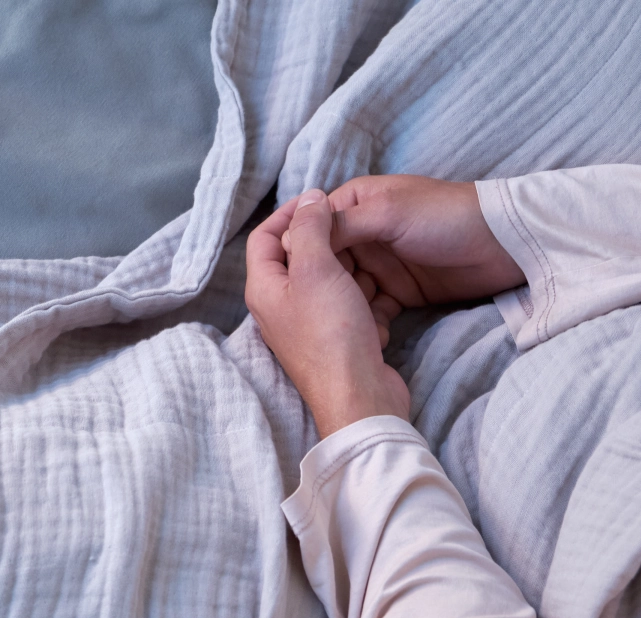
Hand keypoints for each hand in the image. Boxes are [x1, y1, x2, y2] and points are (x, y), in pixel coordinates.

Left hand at [246, 189, 409, 437]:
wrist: (359, 395)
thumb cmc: (332, 332)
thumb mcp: (316, 269)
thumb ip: (309, 229)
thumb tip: (310, 199)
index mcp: (263, 289)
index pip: (263, 237)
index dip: (288, 213)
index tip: (320, 200)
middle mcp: (278, 307)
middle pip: (296, 257)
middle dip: (324, 240)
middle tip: (351, 228)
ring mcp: (305, 325)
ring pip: (326, 280)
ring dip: (349, 269)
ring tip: (370, 262)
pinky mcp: (333, 339)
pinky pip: (346, 305)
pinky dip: (361, 298)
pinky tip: (377, 300)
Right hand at [285, 175, 524, 330]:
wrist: (502, 247)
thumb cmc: (444, 218)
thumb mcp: (386, 214)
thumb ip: (340, 226)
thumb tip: (292, 239)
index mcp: (354, 203)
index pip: (311, 228)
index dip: (299, 252)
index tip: (290, 280)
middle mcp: (362, 233)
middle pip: (324, 262)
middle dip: (317, 285)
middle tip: (310, 309)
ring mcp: (379, 263)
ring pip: (343, 287)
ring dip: (339, 304)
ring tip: (336, 323)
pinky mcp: (397, 290)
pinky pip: (368, 306)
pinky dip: (364, 318)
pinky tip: (362, 331)